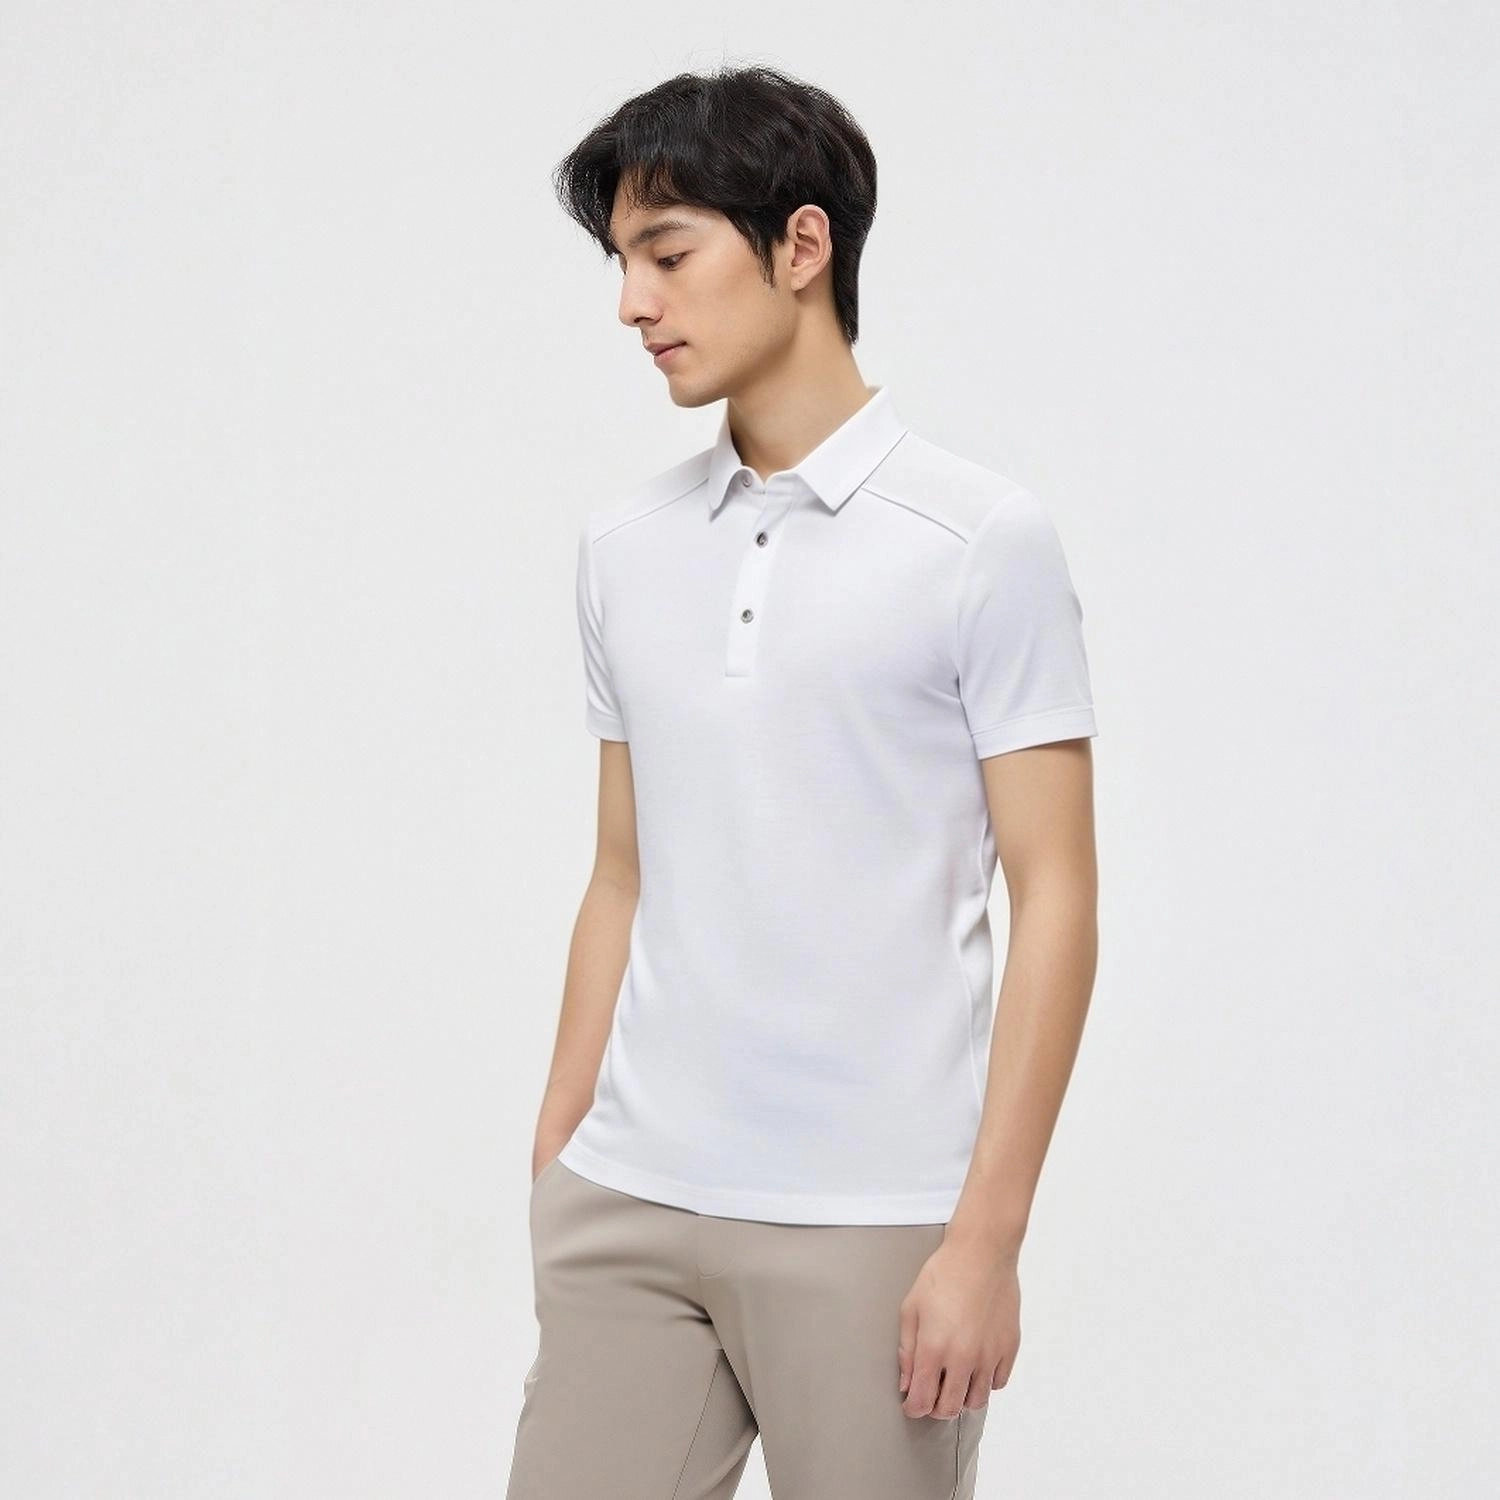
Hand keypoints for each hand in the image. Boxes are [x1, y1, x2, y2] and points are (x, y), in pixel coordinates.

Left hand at [897, 1236, 1019, 1418]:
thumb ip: (907, 1350)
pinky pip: (998, 1382)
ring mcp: (990, 1355)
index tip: (911, 1405)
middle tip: (931, 1393)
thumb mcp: (911, 1307)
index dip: (913, 1408)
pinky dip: (985, 1382)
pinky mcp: (1009, 1348)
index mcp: (935, 1348)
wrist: (982, 1253)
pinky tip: (976, 1365)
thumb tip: (907, 1382)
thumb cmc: (944, 1274)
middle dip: (935, 1407)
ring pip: (976, 1401)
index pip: (923, 1400)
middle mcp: (964, 1358)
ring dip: (961, 1397)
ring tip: (954, 1380)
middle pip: (949, 1408)